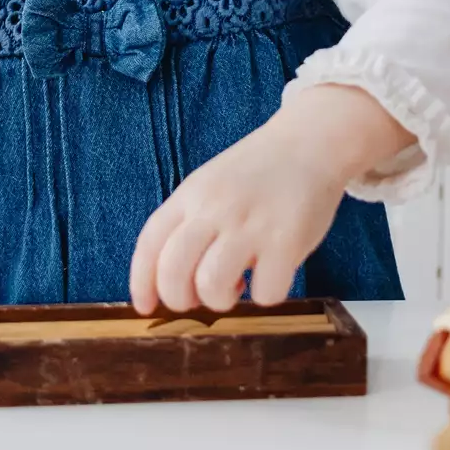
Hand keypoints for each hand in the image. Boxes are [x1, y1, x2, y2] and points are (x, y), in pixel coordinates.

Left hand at [129, 85, 415, 312]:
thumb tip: (170, 278)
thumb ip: (189, 222)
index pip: (149, 244)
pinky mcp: (286, 240)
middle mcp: (214, 207)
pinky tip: (271, 275)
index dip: (141, 283)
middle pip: (172, 270)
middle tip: (199, 298)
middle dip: (179, 300)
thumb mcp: (210, 185)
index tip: (145, 307)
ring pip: (211, 284)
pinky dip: (265, 295)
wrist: (309, 142)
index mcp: (190, 195)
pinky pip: (265, 292)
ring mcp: (250, 223)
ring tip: (236, 285)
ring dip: (220, 300)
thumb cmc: (259, 173)